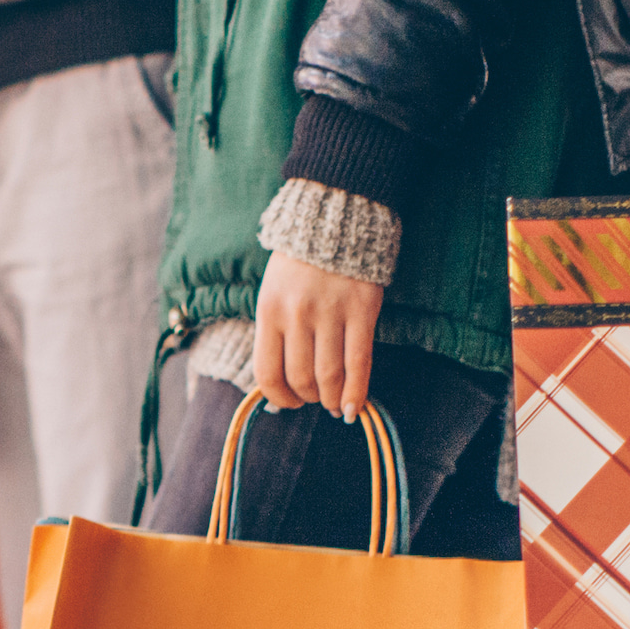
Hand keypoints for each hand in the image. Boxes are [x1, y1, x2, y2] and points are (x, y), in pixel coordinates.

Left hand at [253, 250, 385, 420]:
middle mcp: (297, 314)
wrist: (335, 220)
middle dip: (308, 398)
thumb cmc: (300, 263)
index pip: (268, 372)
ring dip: (332, 399)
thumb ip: (276, 332)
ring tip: (336, 405)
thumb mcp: (273, 292)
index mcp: (269, 310)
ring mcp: (331, 313)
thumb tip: (281, 384)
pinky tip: (355, 408)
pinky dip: (357, 392)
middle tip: (316, 399)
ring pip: (329, 376)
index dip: (279, 397)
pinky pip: (359, 363)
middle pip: (300, 378)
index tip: (289, 402)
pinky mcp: (362, 312)